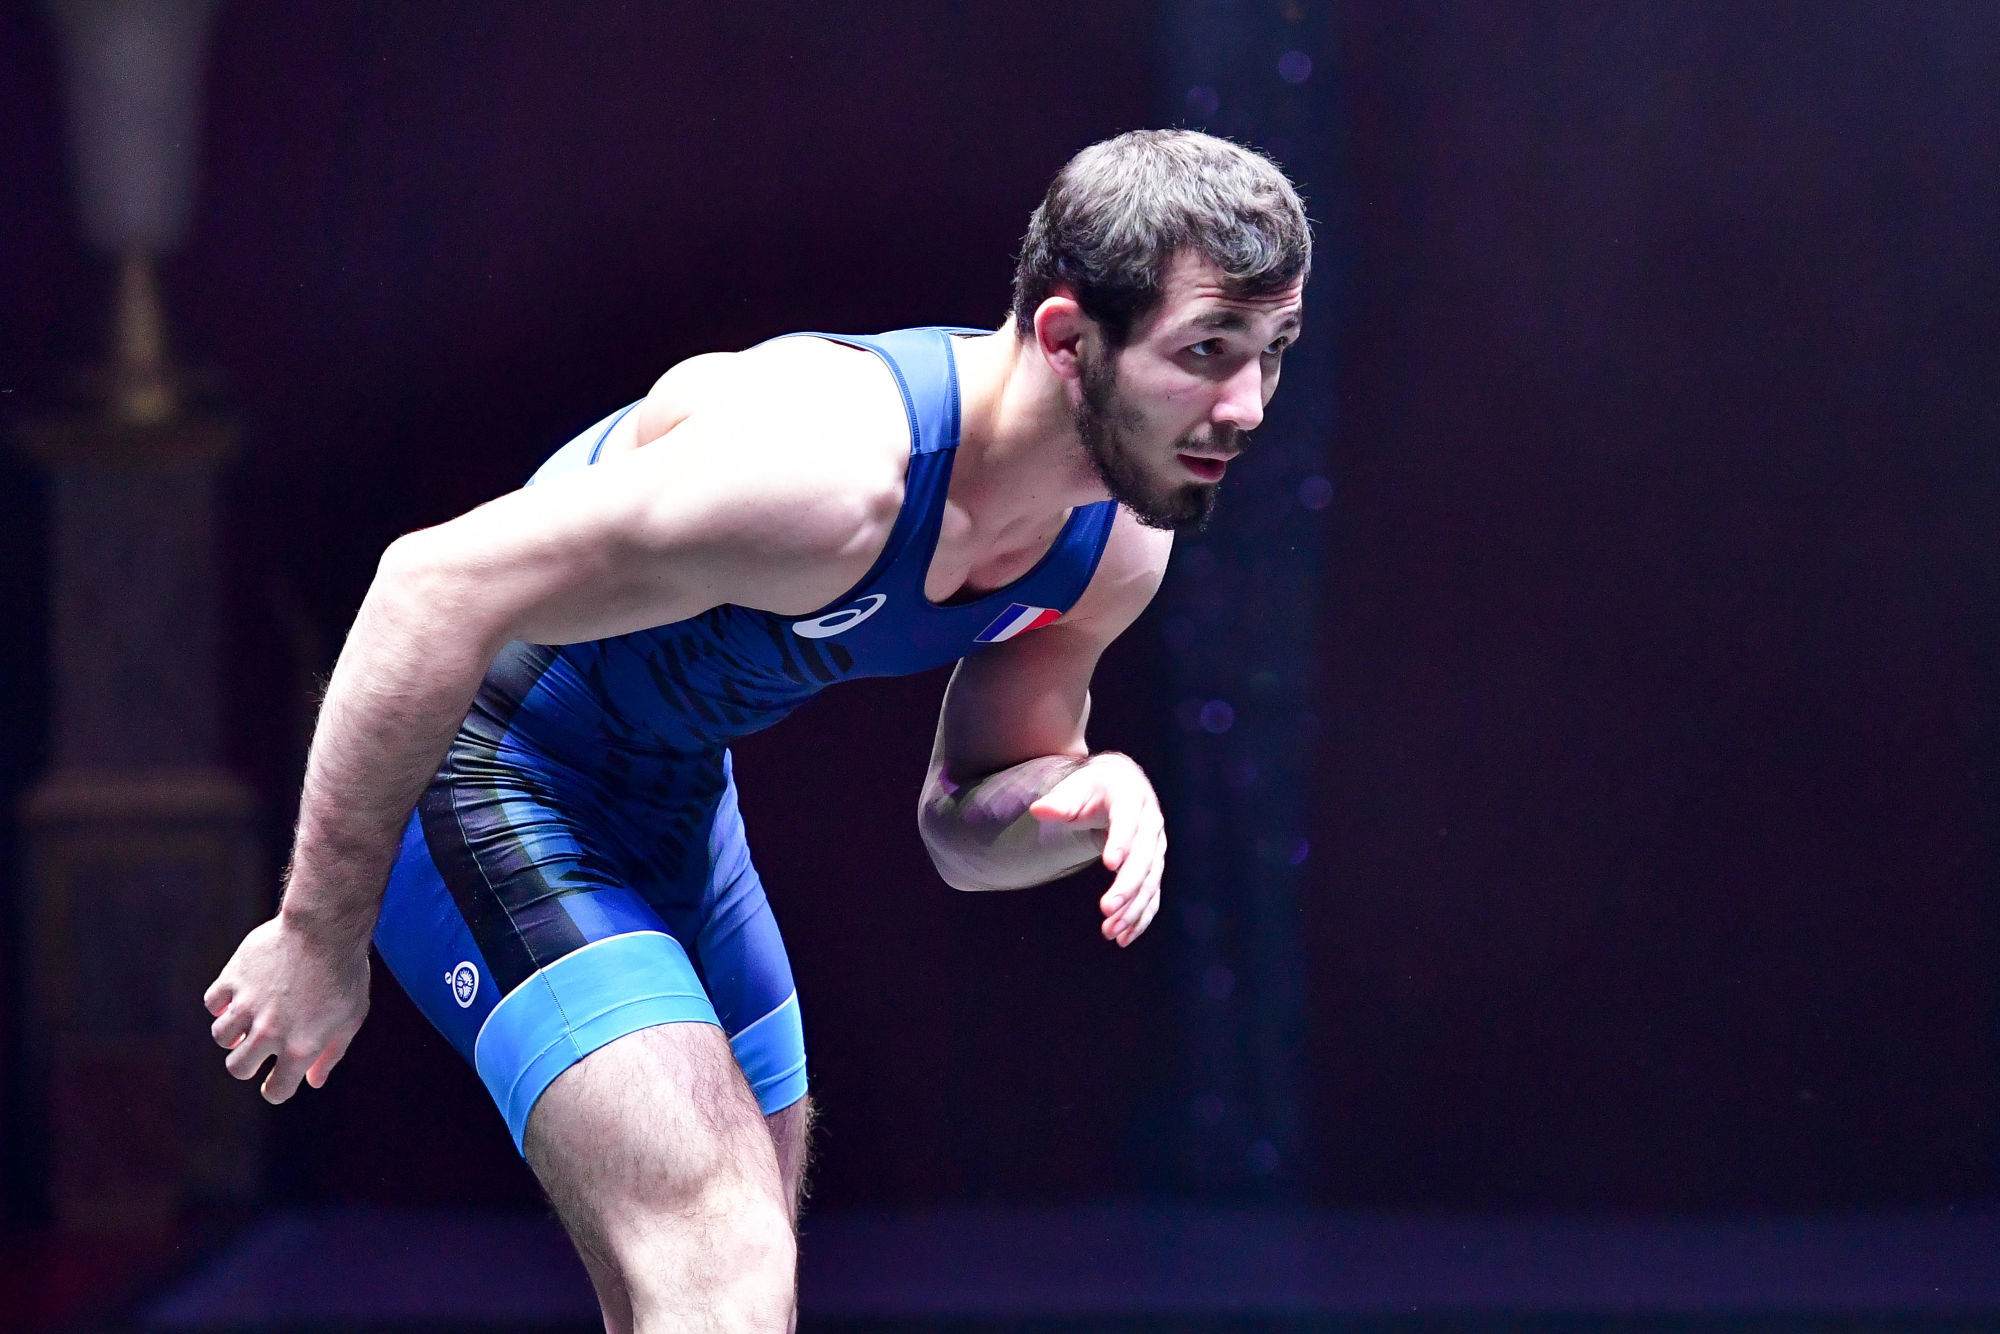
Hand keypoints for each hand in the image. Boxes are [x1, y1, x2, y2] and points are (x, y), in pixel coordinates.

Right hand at [203, 914, 370, 1103]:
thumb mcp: (351, 1017)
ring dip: (234, 1033)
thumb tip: (313, 1081)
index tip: (277, 1079)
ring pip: (221, 1037)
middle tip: (260, 1046)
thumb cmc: (345, 973)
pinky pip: (212, 1003)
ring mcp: (248, 1005)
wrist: (325, 928)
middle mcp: (269, 1031)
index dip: (276, 1088)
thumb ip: (331, 1053)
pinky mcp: (233, 978)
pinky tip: (240, 994)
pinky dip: (222, 1002)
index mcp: (300, 1046)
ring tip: (251, 1017)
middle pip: (238, 1068)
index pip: (276, 1090)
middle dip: (248, 1063)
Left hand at [1028, 752, 1165, 946]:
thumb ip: (1060, 800)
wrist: (1121, 784)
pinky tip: (1125, 937)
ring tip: (1111, 931)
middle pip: (1144, 859)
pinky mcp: (1154, 867)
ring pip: (1150, 882)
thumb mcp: (1076, 786)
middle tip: (1107, 910)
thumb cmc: (1094, 786)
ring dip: (1133, 909)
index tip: (1109, 864)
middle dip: (1127, 887)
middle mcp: (1151, 824)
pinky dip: (1141, 917)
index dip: (1121, 843)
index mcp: (1132, 799)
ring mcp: (1156, 848)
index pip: (1129, 822)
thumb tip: (1039, 809)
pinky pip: (1152, 895)